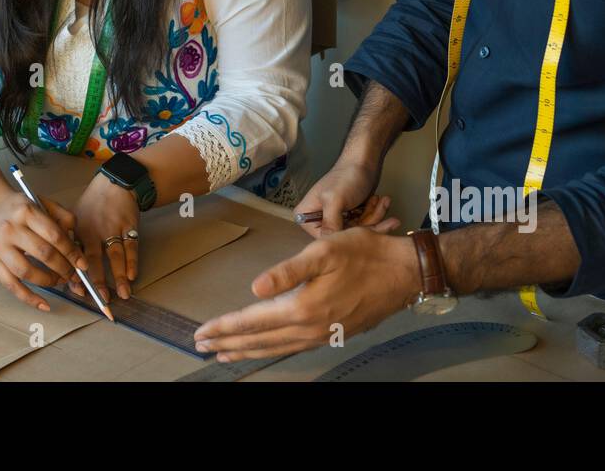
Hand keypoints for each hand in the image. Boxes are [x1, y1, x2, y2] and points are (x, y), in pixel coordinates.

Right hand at [0, 189, 86, 312]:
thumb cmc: (18, 207)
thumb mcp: (41, 202)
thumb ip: (62, 217)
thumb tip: (75, 243)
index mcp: (26, 211)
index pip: (54, 235)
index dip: (72, 252)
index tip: (82, 264)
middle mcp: (10, 229)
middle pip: (43, 254)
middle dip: (63, 268)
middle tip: (74, 274)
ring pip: (26, 272)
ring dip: (48, 281)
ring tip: (59, 281)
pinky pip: (11, 285)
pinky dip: (29, 298)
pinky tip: (44, 304)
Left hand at [70, 174, 140, 301]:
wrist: (115, 184)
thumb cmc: (92, 205)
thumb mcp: (74, 218)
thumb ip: (70, 241)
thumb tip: (65, 269)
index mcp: (78, 231)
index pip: (74, 257)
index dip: (76, 276)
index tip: (79, 293)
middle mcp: (94, 231)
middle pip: (94, 260)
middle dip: (98, 281)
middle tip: (101, 300)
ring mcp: (113, 228)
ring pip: (115, 256)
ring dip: (119, 276)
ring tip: (123, 295)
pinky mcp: (129, 226)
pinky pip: (131, 247)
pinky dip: (132, 262)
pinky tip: (133, 275)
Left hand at [194, 228, 417, 361]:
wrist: (404, 273)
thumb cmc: (364, 253)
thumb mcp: (324, 251)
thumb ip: (288, 271)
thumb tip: (254, 289)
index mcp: (302, 308)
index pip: (252, 322)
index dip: (224, 326)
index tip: (200, 332)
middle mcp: (310, 329)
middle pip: (259, 340)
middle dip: (228, 342)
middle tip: (201, 345)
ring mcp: (322, 335)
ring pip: (276, 348)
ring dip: (248, 350)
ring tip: (225, 353)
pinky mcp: (333, 334)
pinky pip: (293, 347)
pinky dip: (272, 349)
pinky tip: (267, 347)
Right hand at [294, 156, 400, 236]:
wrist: (364, 161)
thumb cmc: (347, 176)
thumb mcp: (335, 200)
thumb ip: (330, 223)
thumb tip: (329, 243)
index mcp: (306, 216)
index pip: (325, 239)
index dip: (346, 235)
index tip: (364, 227)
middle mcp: (318, 219)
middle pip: (344, 236)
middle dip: (366, 224)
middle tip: (379, 211)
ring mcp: (335, 218)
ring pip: (357, 231)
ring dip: (373, 216)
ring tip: (381, 200)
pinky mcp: (350, 216)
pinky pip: (364, 224)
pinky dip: (375, 213)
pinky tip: (380, 201)